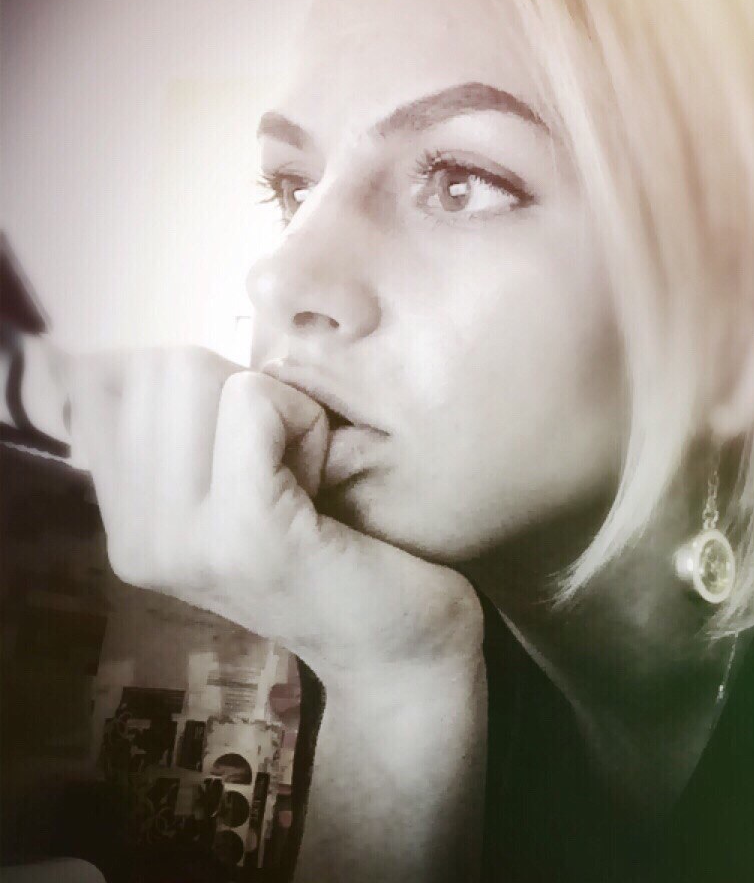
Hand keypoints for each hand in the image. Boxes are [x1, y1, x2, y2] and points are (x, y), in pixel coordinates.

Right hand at [65, 346, 481, 674]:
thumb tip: (97, 355)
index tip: (250, 450)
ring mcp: (182, 540)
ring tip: (307, 479)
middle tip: (288, 466)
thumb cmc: (340, 555)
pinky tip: (325, 480)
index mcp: (127, 526)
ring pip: (202, 375)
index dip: (198, 384)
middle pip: (160, 367)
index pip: (105, 380)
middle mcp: (135, 539)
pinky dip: (303, 419)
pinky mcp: (244, 531)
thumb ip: (179, 435)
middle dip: (242, 390)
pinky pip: (251, 402)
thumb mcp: (238, 493)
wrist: (401, 653)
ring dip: (279, 406)